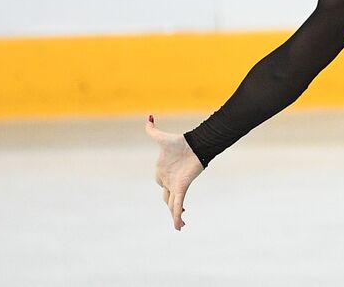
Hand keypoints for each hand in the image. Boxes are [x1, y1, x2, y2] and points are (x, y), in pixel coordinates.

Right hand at [145, 115, 203, 230]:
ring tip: (180, 225)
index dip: (164, 186)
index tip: (168, 188)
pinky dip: (177, 216)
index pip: (160, 182)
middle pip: (166, 196)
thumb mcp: (161, 138)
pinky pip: (177, 205)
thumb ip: (152, 130)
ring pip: (171, 204)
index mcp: (162, 171)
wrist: (194, 144)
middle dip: (171, 205)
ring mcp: (174, 185)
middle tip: (177, 212)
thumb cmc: (179, 142)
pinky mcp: (181, 188)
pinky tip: (180, 226)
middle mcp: (168, 180)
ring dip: (175, 215)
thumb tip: (148, 118)